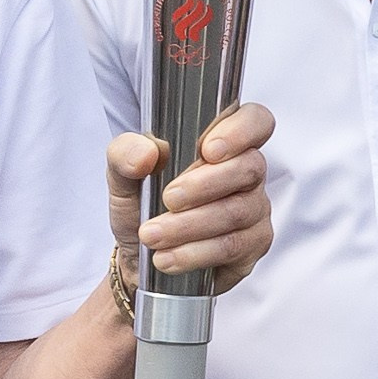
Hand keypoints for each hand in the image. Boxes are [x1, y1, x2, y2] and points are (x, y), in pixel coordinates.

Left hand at [107, 101, 274, 294]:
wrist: (139, 255)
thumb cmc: (141, 205)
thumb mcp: (122, 175)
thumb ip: (125, 153)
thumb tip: (145, 152)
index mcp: (223, 143)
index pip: (255, 121)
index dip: (241, 131)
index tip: (208, 150)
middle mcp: (247, 173)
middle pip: (248, 168)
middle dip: (204, 185)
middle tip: (167, 199)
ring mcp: (255, 210)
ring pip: (236, 212)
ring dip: (189, 225)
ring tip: (152, 235)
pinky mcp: (252, 246)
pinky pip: (232, 247)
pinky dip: (195, 252)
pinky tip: (168, 257)